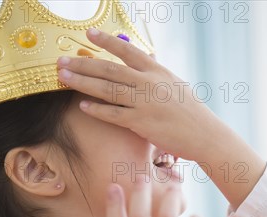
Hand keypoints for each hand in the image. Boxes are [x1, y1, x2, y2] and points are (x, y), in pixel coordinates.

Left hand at [57, 29, 225, 162]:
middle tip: (62, 61)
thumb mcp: (176, 84)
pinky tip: (82, 106)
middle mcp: (149, 83)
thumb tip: (148, 58)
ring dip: (82, 83)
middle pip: (109, 69)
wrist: (204, 134)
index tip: (89, 33)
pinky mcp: (141, 123)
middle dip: (83, 63)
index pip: (128, 51)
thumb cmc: (191, 111)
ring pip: (107, 89)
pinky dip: (97, 110)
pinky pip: (114, 114)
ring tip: (64, 78)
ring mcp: (144, 102)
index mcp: (157, 71)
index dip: (107, 41)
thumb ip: (158, 73)